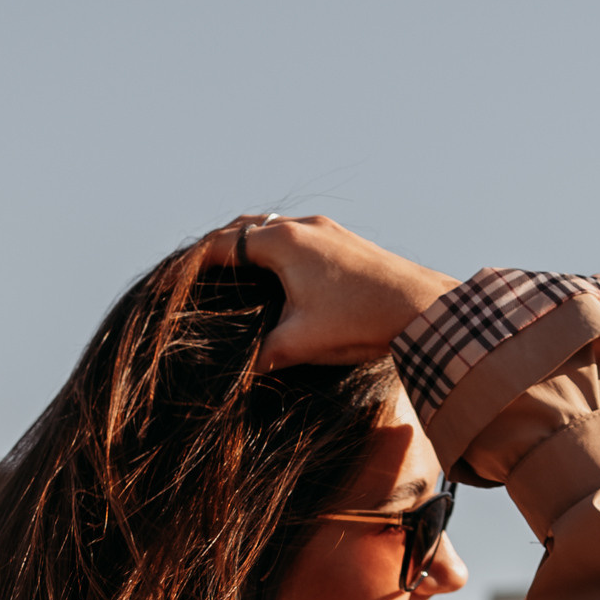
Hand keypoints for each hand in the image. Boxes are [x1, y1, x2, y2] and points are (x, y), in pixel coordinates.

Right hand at [205, 213, 454, 370]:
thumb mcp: (301, 343)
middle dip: (219, 248)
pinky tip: (280, 277)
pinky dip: (276, 250)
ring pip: (274, 229)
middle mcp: (304, 227)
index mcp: (284, 243)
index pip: (224, 244)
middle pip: (246, 227)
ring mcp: (328, 231)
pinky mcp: (346, 243)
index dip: (195, 262)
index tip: (176, 279)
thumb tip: (239, 373)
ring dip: (250, 245)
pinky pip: (298, 237)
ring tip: (234, 273)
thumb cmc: (361, 321)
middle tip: (198, 272)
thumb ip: (263, 355)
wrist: (424, 309)